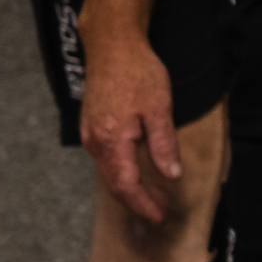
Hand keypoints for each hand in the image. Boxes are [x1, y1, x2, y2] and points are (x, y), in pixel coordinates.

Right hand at [77, 26, 183, 227]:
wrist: (111, 45)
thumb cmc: (138, 72)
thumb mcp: (159, 107)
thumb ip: (163, 144)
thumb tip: (171, 175)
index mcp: (112, 140)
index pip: (126, 186)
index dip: (143, 204)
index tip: (159, 216)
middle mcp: (95, 142)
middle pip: (114, 184)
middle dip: (137, 201)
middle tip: (160, 209)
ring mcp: (90, 134)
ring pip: (108, 173)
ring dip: (130, 187)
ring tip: (153, 193)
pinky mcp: (91, 126)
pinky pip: (105, 159)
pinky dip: (121, 172)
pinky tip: (136, 170)